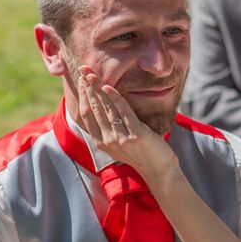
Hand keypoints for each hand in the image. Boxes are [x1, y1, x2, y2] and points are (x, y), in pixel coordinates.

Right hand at [77, 65, 178, 182]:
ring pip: (105, 109)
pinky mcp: (135, 135)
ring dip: (97, 89)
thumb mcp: (119, 142)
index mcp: (101, 142)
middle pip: (93, 109)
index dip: (82, 97)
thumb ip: (109, 127)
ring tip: (92, 75)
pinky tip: (108, 87)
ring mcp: (121, 138)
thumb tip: (103, 105)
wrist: (159, 170)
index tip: (81, 81)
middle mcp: (108, 140)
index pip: (86, 115)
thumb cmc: (141, 153)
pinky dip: (115, 98)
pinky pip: (123, 112)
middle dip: (87, 88)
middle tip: (84, 71)